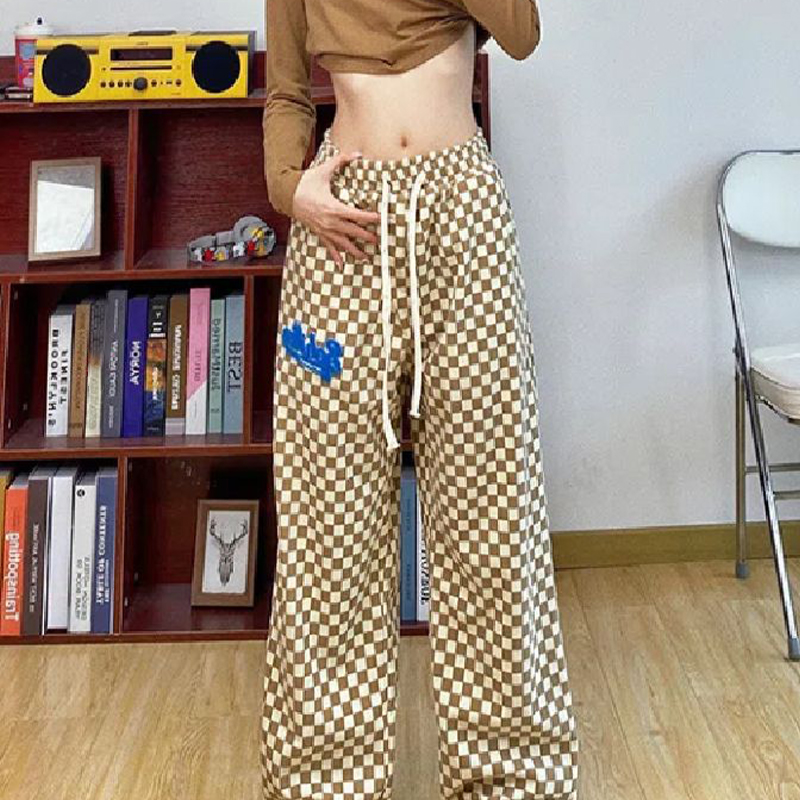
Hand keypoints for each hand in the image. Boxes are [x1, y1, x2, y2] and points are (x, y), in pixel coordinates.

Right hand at [291, 151, 380, 266]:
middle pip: (353, 232)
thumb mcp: (324, 170)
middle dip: (366, 237)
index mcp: (334, 207)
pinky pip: (329, 247)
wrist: (287, 195)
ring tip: (365, 257)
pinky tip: (341, 264)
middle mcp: (330, 221)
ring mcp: (324, 229)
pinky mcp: (319, 232)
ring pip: (343, 243)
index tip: (380, 220)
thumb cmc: (305, 183)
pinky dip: (335, 256)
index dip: (370, 218)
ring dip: (354, 251)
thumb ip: (341, 161)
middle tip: (379, 241)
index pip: (356, 215)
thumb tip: (357, 154)